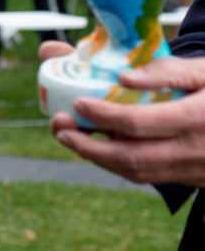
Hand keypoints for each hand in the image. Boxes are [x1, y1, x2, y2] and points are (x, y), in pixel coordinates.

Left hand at [51, 56, 204, 187]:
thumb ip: (167, 70)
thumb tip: (122, 77)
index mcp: (197, 118)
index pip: (137, 123)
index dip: (102, 115)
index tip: (77, 103)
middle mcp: (195, 150)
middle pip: (130, 157)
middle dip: (87, 146)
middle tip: (60, 128)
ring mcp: (196, 170)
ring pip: (138, 172)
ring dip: (99, 158)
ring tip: (72, 138)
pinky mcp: (197, 180)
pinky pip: (152, 176)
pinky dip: (121, 165)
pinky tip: (102, 148)